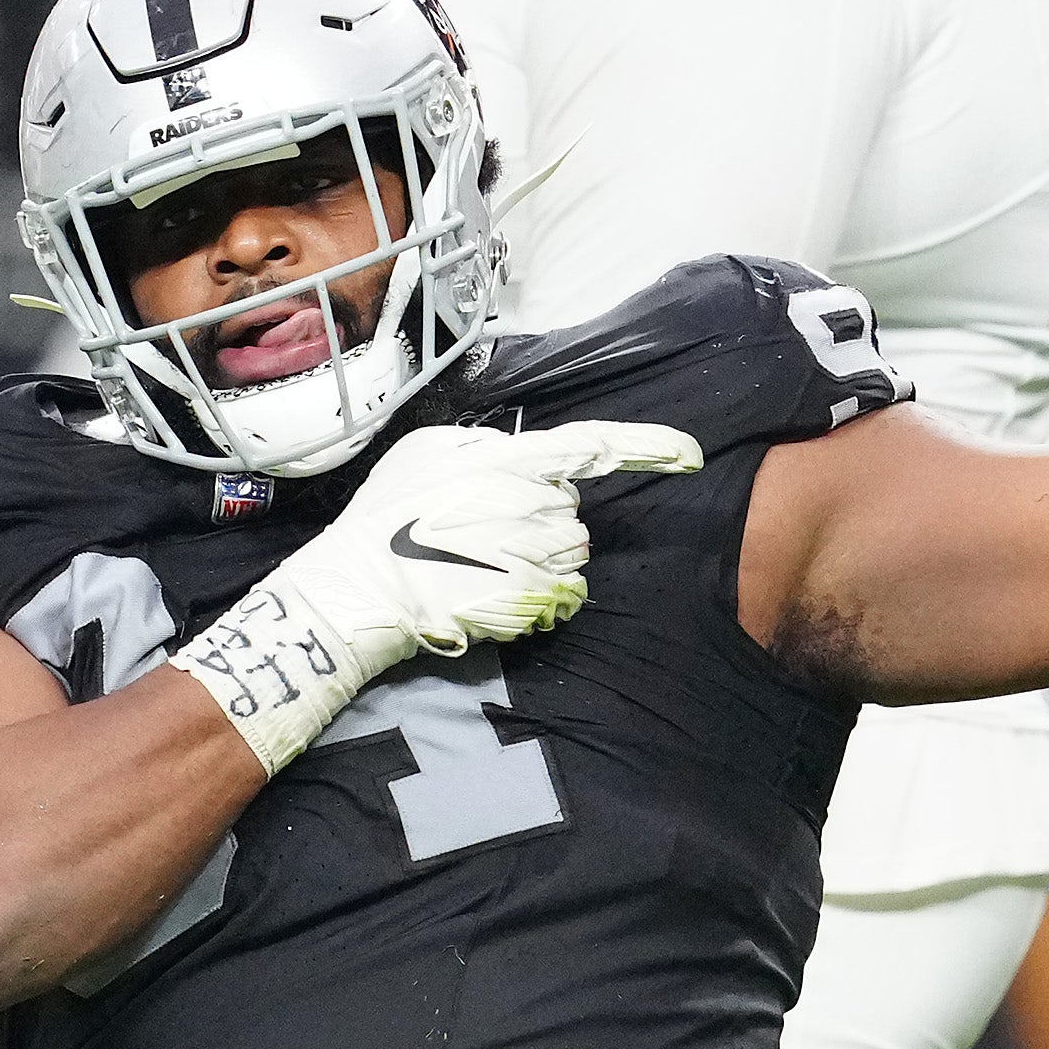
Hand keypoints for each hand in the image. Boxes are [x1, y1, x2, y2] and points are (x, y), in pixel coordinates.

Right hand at [169, 419, 704, 770]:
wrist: (358, 588)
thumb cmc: (384, 520)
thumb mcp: (426, 453)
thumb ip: (484, 446)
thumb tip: (519, 453)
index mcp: (508, 458)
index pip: (594, 446)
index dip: (650, 449)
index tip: (691, 455)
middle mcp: (531, 503)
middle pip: (573, 516)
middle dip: (541, 526)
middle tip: (480, 539)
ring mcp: (532, 554)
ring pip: (572, 558)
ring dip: (539, 564)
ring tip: (478, 568)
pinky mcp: (530, 600)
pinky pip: (563, 599)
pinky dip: (541, 602)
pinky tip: (494, 597)